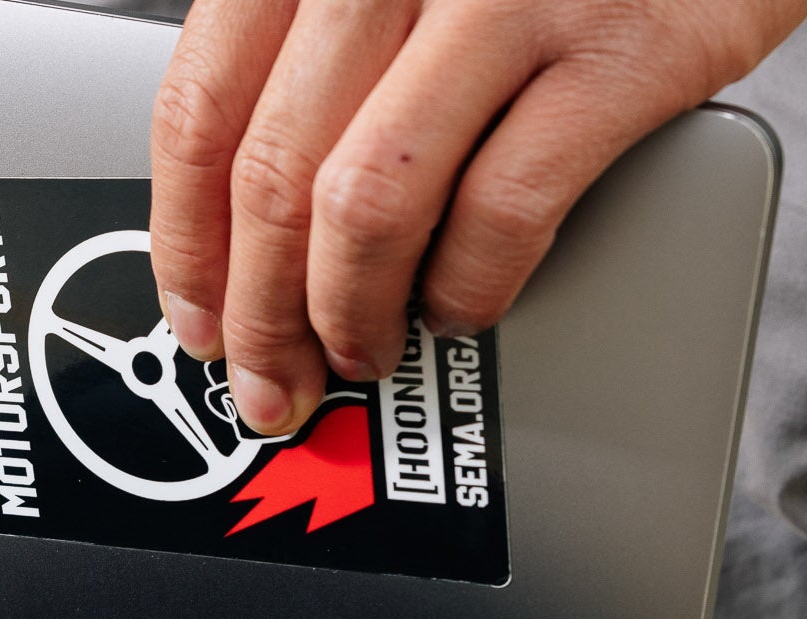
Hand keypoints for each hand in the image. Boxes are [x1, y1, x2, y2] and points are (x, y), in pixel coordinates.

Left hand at [147, 0, 806, 436]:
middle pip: (274, 177)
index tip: (200, 321)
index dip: (188, 244)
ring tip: (367, 350)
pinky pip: (499, 213)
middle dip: (264, 314)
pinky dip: (467, 288)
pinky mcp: (618, 50)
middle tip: (276, 380)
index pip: (202, 109)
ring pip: (366, 207)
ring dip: (352, 314)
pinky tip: (463, 305)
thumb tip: (239, 228)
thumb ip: (319, 58)